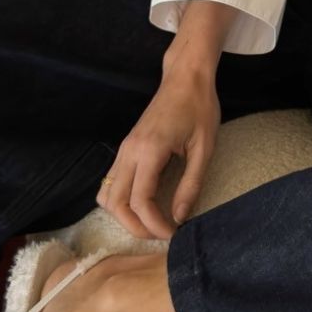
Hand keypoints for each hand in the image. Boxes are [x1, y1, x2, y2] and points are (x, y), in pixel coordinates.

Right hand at [97, 64, 220, 239]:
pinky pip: (111, 182)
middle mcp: (129, 151)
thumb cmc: (199, 107)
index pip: (140, 201)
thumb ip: (191, 184)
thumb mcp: (204, 147)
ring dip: (124, 216)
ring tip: (151, 222)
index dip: (155, 225)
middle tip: (161, 234)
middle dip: (135, 227)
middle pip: (114, 204)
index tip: (174, 234)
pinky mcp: (125, 148)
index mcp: (149, 150)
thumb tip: (179, 217)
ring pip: (106, 195)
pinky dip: (120, 201)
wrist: (185, 77)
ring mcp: (123, 149)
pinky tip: (143, 204)